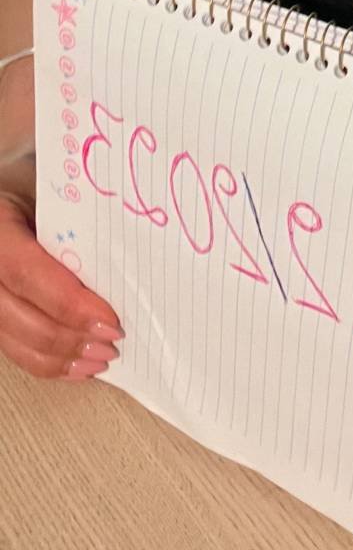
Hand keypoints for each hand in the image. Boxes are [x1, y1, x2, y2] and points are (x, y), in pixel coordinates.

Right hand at [0, 149, 123, 379]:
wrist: (14, 191)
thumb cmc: (40, 183)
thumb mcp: (58, 187)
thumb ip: (82, 218)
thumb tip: (140, 250)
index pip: (26, 272)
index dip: (68, 303)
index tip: (110, 320)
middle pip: (18, 316)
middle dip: (69, 338)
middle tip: (112, 342)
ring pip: (15, 340)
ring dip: (62, 358)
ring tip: (101, 358)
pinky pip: (14, 348)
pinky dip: (49, 363)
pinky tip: (78, 365)